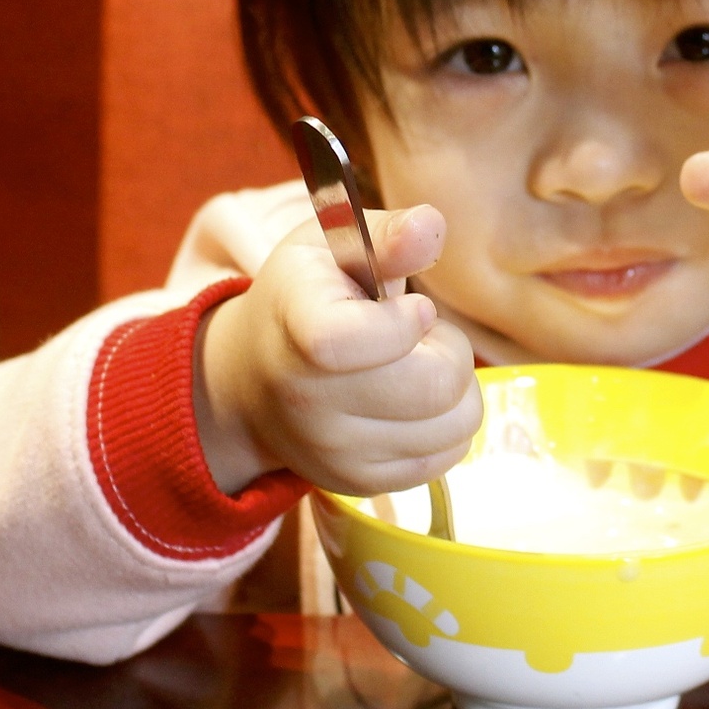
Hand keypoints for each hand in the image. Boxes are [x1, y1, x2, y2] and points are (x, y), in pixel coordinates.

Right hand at [193, 204, 481, 495]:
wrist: (252, 381)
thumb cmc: (304, 297)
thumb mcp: (331, 248)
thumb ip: (387, 235)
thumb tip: (430, 225)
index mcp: (298, 330)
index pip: (356, 341)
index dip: (404, 321)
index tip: (411, 306)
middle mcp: (309, 402)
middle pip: (435, 386)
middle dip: (447, 349)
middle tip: (418, 335)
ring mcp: (335, 452)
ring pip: (456, 424)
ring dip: (454, 387)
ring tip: (411, 365)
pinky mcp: (361, 483)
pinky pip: (449, 455)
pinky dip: (446, 423)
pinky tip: (410, 399)